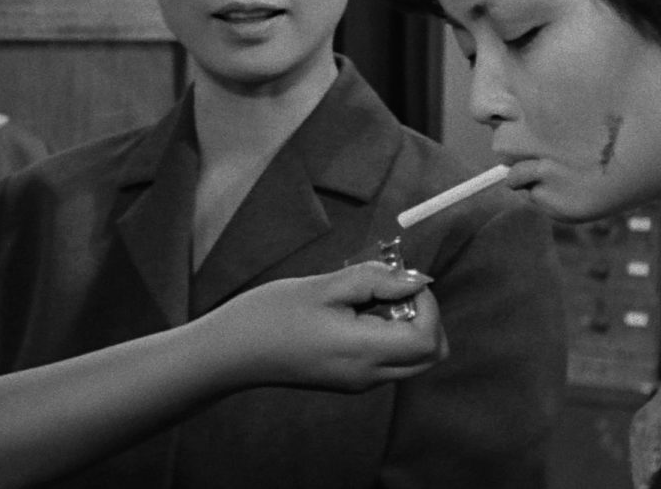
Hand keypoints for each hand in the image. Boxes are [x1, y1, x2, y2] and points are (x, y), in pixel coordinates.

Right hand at [194, 262, 447, 391]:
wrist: (230, 353)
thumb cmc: (269, 315)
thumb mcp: (322, 287)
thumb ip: (374, 280)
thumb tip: (415, 279)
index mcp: (364, 352)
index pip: (427, 337)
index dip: (426, 304)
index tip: (398, 279)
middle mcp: (369, 375)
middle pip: (430, 354)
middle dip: (425, 317)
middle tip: (390, 290)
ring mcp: (359, 381)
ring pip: (412, 359)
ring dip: (407, 326)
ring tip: (367, 301)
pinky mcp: (347, 380)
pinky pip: (388, 361)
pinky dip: (388, 337)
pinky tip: (353, 316)